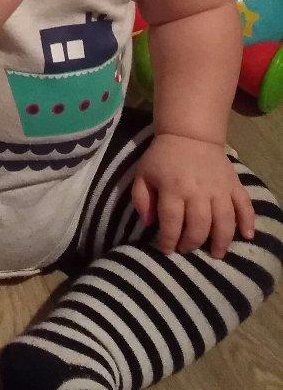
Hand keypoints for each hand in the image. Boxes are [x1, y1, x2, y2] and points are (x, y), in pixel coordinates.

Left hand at [131, 132, 255, 256]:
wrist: (190, 135)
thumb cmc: (163, 158)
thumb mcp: (143, 174)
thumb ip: (141, 199)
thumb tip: (149, 224)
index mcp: (173, 188)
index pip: (172, 222)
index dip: (169, 240)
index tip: (168, 250)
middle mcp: (198, 190)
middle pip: (199, 226)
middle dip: (192, 244)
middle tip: (187, 249)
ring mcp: (219, 188)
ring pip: (223, 221)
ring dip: (221, 241)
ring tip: (217, 254)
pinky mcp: (234, 185)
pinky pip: (245, 205)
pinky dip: (248, 222)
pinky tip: (247, 236)